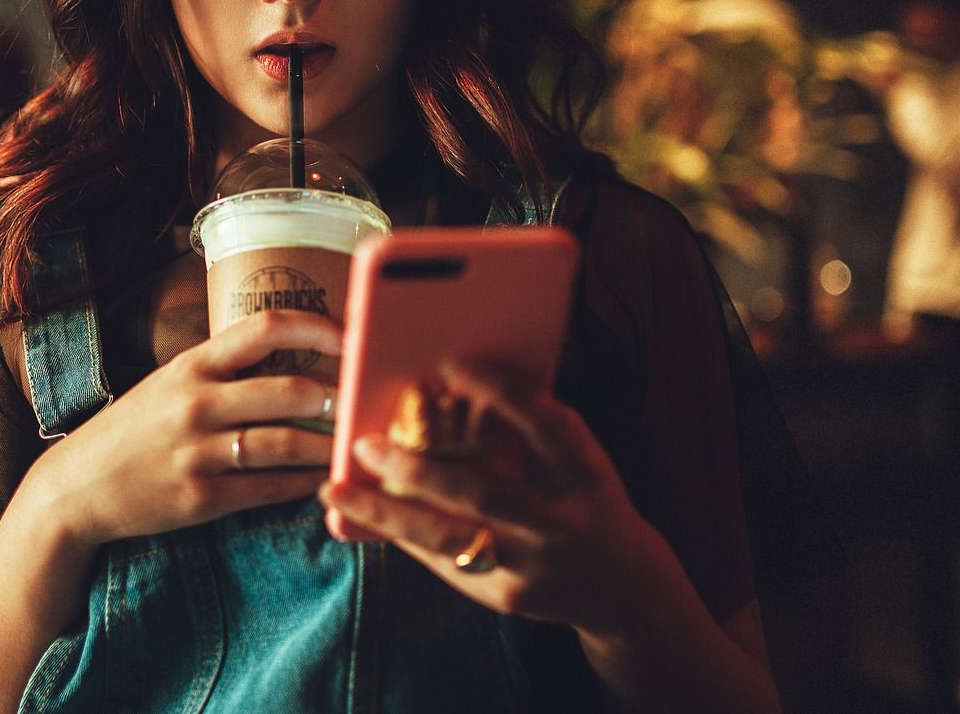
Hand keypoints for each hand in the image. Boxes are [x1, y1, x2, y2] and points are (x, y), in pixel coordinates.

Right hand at [22, 309, 341, 548]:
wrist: (77, 488)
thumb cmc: (135, 429)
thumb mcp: (170, 383)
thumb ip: (224, 368)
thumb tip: (293, 355)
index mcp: (192, 366)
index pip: (265, 328)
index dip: (317, 328)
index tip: (352, 336)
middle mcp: (196, 403)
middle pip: (287, 389)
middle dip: (335, 395)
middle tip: (361, 399)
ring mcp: (199, 453)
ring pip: (286, 444)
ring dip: (330, 445)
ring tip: (353, 444)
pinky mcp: (202, 498)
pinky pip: (268, 488)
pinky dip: (303, 484)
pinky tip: (322, 479)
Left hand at [319, 358, 662, 635]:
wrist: (624, 588)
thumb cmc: (582, 500)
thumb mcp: (575, 461)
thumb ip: (529, 431)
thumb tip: (449, 382)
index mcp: (587, 472)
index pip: (546, 422)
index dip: (501, 390)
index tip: (450, 363)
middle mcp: (565, 520)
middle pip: (483, 492)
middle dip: (417, 467)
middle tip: (365, 444)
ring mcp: (536, 564)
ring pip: (449, 538)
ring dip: (385, 512)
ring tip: (335, 491)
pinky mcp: (509, 597)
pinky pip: (444, 563)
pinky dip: (401, 535)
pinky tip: (363, 516)